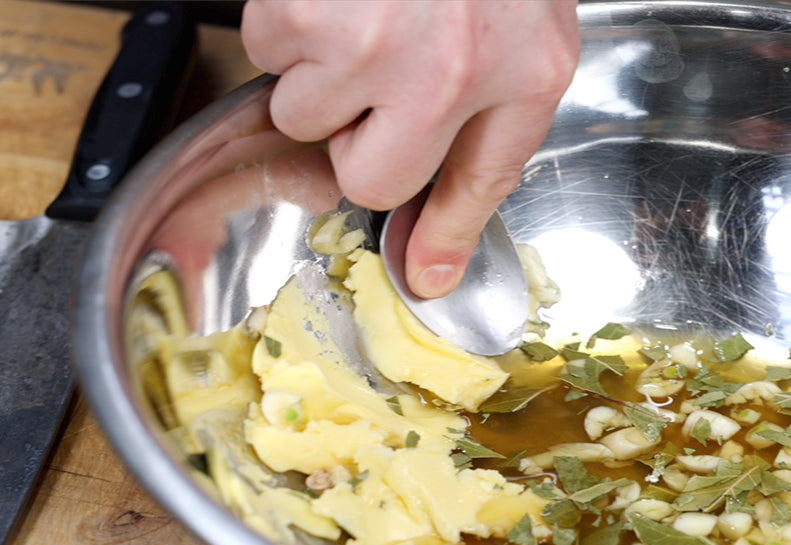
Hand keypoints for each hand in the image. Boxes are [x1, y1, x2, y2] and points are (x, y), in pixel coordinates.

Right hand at [241, 0, 579, 297]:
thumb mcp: (525, 38)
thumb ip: (485, 147)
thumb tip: (431, 262)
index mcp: (520, 72)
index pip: (477, 187)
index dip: (444, 233)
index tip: (423, 272)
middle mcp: (449, 68)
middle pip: (367, 175)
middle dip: (360, 132)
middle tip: (381, 70)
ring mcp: (371, 40)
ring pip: (303, 115)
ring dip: (319, 71)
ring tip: (359, 10)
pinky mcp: (302, 13)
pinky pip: (264, 53)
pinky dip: (285, 24)